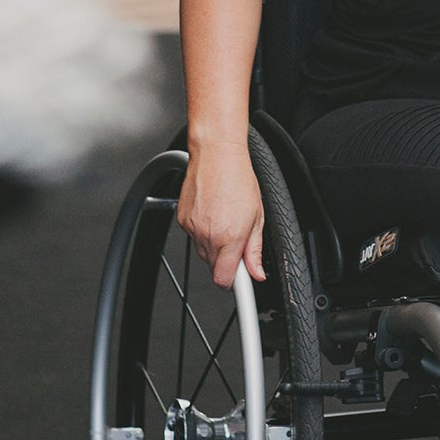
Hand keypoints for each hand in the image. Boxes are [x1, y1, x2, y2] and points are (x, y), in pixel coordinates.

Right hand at [177, 142, 266, 289]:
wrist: (216, 155)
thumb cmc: (239, 179)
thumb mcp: (257, 216)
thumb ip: (255, 249)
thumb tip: (256, 273)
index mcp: (230, 236)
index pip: (225, 280)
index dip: (234, 284)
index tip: (240, 285)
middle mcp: (209, 235)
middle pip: (215, 267)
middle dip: (227, 260)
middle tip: (237, 238)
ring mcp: (193, 228)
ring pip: (204, 253)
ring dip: (215, 245)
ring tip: (224, 219)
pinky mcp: (182, 219)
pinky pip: (193, 237)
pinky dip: (202, 232)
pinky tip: (212, 213)